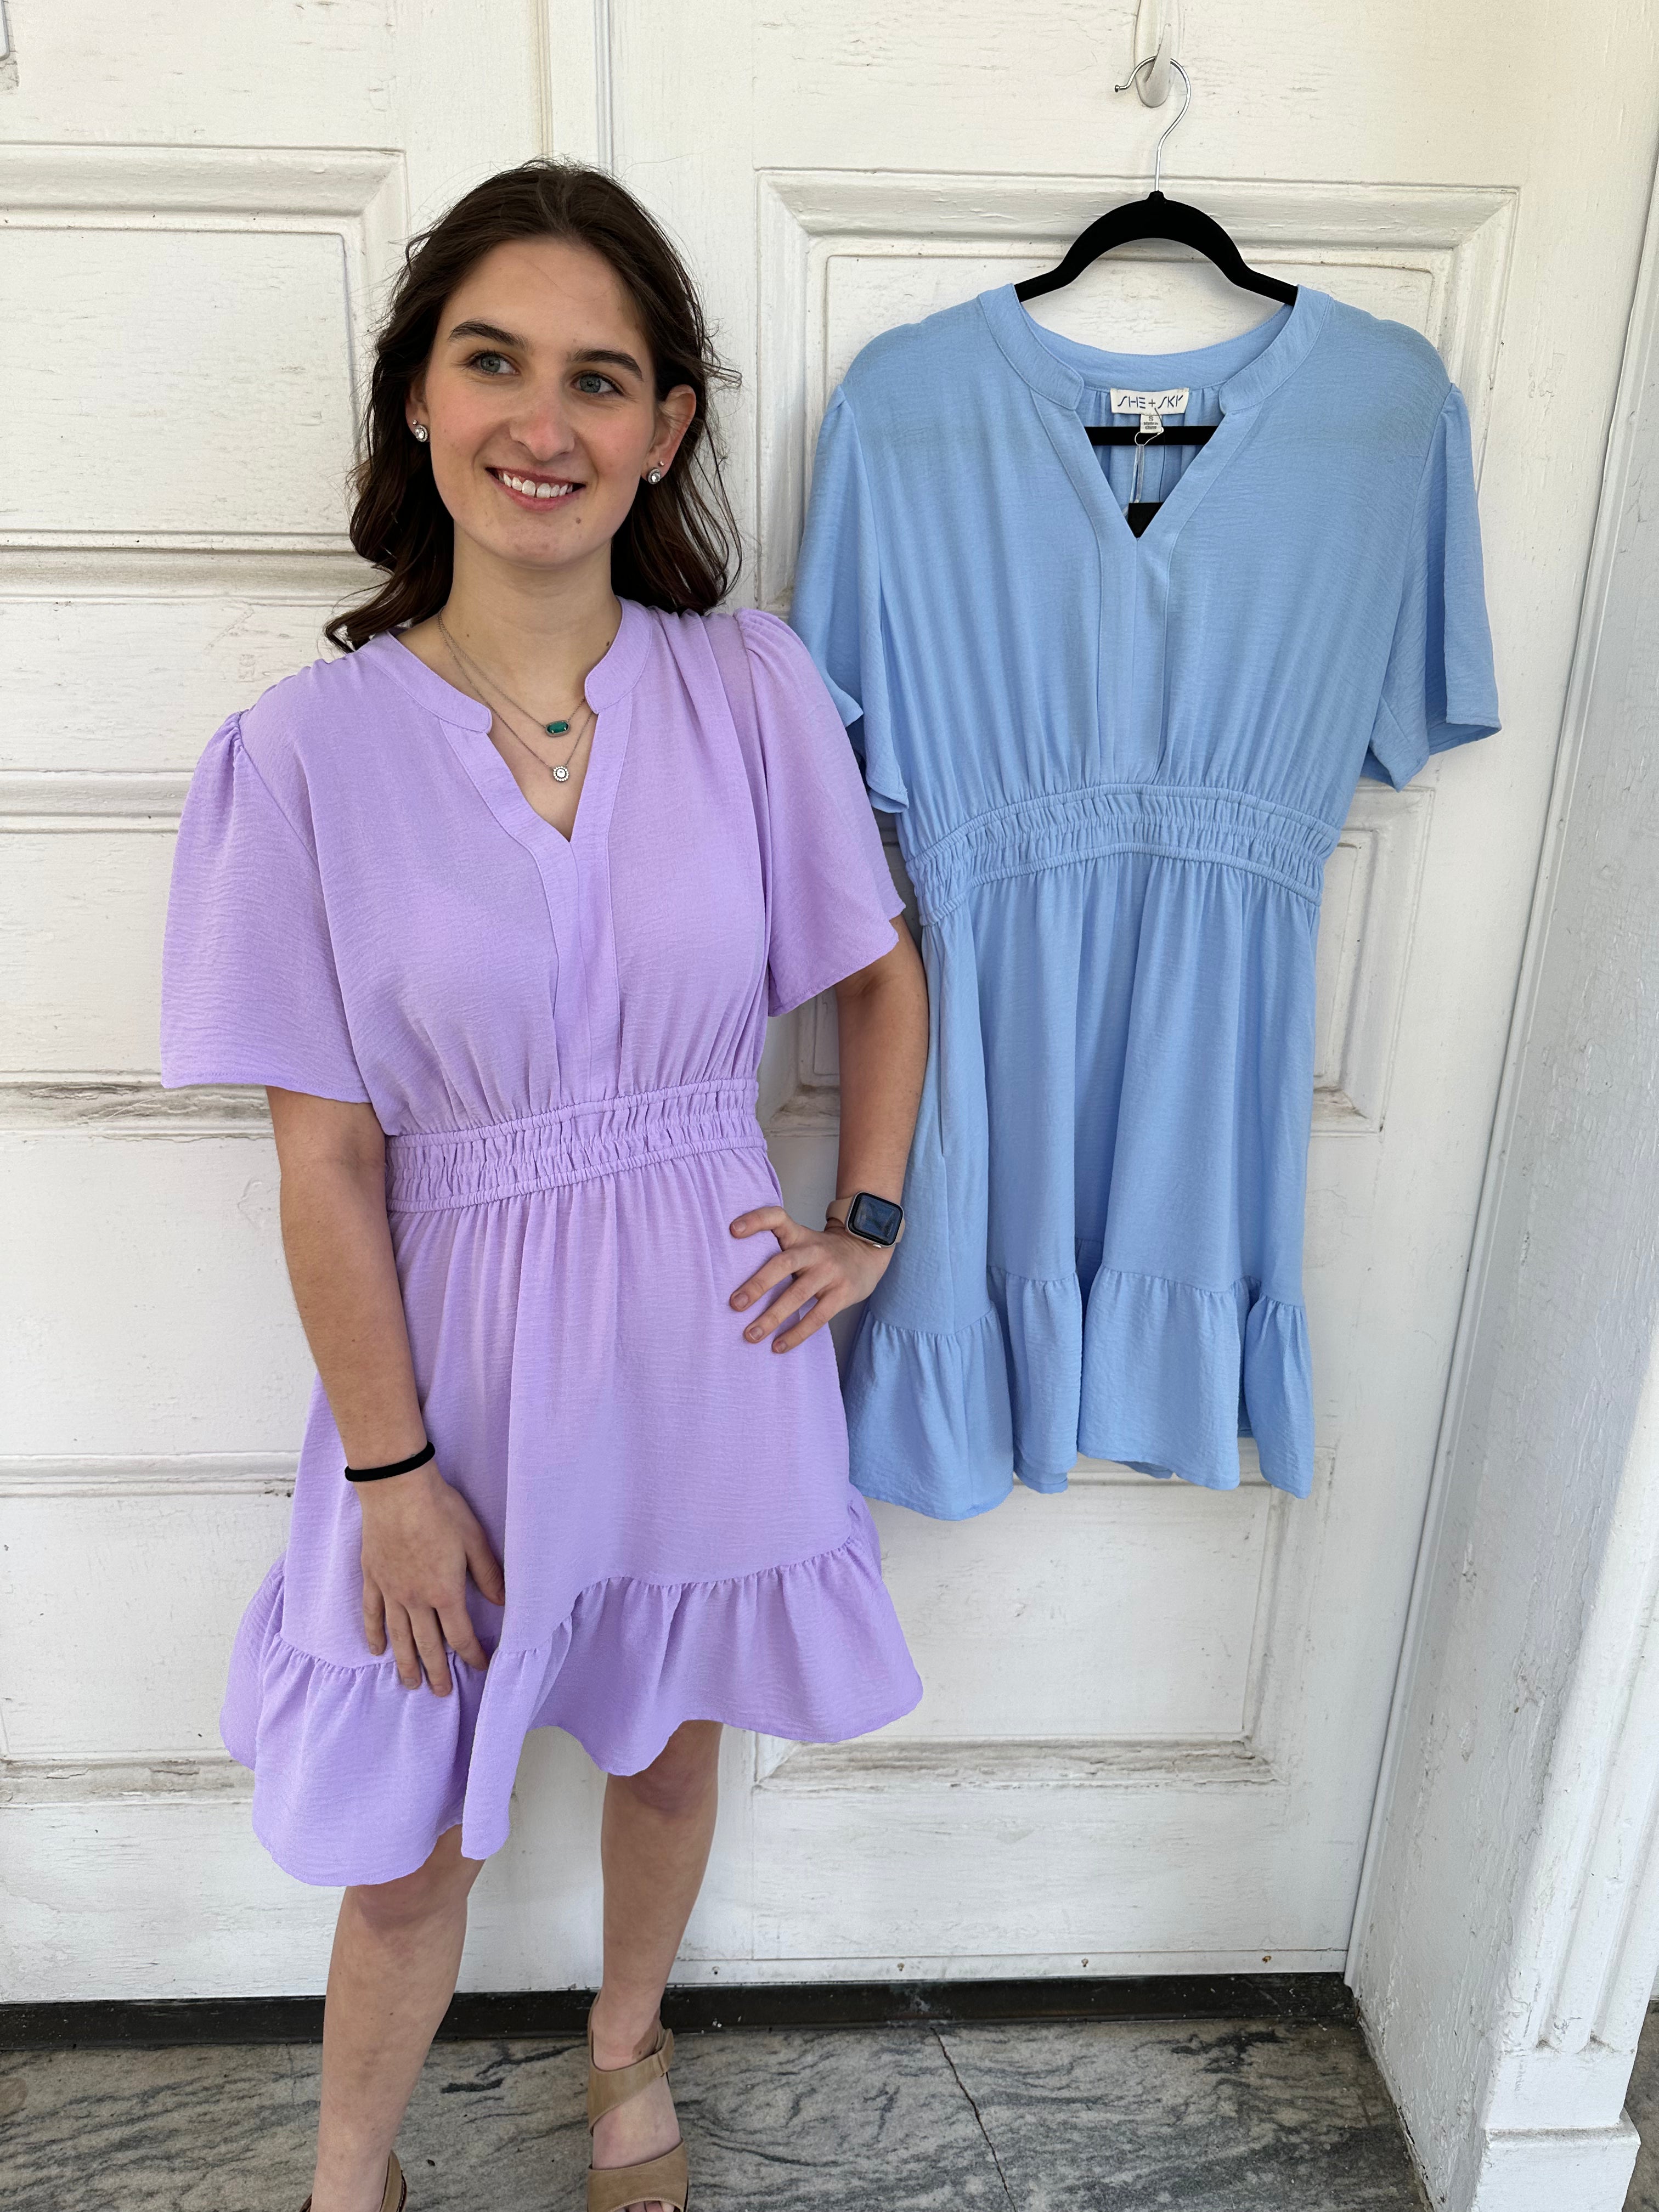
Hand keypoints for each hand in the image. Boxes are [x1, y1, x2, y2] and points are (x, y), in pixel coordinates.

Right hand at [356, 1461, 505, 1694]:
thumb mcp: (475, 1540)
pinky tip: (377, 1651)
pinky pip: (372, 1614)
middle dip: (436, 1672)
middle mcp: (416, 1599)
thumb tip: (503, 1602)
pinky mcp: (373, 1578)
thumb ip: (488, 1574)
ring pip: (398, 1637)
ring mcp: (391, 1591)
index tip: (479, 1667)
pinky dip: (374, 1635)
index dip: (471, 1655)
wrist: (398, 1490)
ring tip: (410, 1685)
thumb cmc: (440, 1510)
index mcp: (445, 1592)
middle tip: (440, 1693)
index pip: (460, 1635)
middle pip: (427, 1645)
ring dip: (405, 1664)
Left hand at [728, 1206, 894, 1352]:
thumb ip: (778, 1249)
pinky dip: (796, 1333)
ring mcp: (829, 1272)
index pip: (777, 1217)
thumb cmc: (823, 1252)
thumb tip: (733, 1275)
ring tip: (751, 1335)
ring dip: (772, 1317)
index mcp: (799, 1235)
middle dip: (757, 1285)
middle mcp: (813, 1250)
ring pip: (798, 1294)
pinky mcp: (842, 1293)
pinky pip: (817, 1316)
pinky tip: (778, 1346)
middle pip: (783, 1263)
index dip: (755, 1220)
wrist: (867, 1252)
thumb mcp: (803, 1240)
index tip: (732, 1230)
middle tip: (734, 1304)